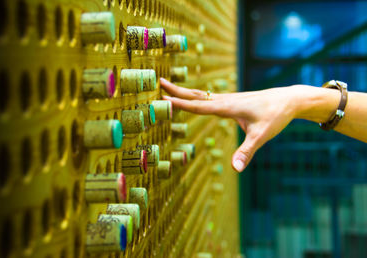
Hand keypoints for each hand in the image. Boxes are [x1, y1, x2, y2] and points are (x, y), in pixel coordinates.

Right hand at [160, 78, 297, 171]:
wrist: (289, 99)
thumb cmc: (276, 116)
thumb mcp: (262, 136)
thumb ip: (247, 152)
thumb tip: (236, 168)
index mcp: (227, 107)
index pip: (198, 105)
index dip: (180, 103)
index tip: (163, 97)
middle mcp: (225, 100)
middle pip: (196, 95)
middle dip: (177, 90)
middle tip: (159, 82)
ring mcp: (229, 99)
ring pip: (201, 94)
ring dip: (184, 92)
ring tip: (170, 89)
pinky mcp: (233, 101)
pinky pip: (209, 97)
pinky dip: (196, 96)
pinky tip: (195, 98)